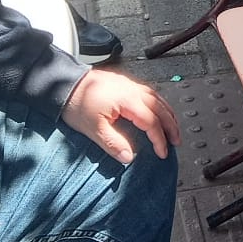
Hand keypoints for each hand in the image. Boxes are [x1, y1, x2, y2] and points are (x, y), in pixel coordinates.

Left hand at [62, 68, 179, 163]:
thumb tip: (129, 158)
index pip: (152, 123)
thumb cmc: (77, 103)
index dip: (159, 139)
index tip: (162, 152)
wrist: (65, 83)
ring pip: (158, 99)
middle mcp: (133, 91)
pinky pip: (150, 92)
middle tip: (177, 141)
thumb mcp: (93, 129)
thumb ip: (113, 144)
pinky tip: (158, 108)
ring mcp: (130, 85)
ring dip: (168, 114)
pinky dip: (159, 103)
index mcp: (128, 101)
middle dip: (171, 126)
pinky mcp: (125, 83)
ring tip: (173, 127)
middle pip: (161, 109)